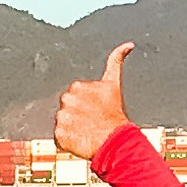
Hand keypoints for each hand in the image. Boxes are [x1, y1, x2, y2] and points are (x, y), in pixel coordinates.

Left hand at [54, 42, 134, 161]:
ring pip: (64, 122)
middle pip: (67, 107)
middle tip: (91, 120)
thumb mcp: (114, 83)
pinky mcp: (59, 135)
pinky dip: (68, 139)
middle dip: (77, 113)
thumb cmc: (115, 114)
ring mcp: (62, 119)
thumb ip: (116, 60)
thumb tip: (128, 45)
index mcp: (76, 87)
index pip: (75, 95)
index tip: (95, 109)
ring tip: (87, 130)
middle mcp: (66, 101)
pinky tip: (80, 138)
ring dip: (72, 126)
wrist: (114, 140)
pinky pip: (60, 137)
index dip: (86, 103)